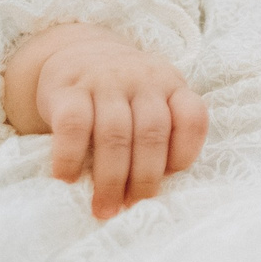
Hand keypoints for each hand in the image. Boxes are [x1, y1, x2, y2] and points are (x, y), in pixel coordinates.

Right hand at [1, 23, 208, 219]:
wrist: (76, 53)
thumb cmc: (121, 94)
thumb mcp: (152, 100)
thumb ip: (161, 134)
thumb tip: (150, 193)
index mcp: (171, 84)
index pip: (192, 118)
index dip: (184, 155)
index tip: (167, 181)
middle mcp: (143, 79)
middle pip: (151, 133)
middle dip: (143, 179)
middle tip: (130, 208)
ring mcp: (105, 81)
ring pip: (114, 134)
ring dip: (110, 179)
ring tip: (103, 208)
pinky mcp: (68, 88)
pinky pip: (73, 125)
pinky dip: (71, 156)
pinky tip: (68, 178)